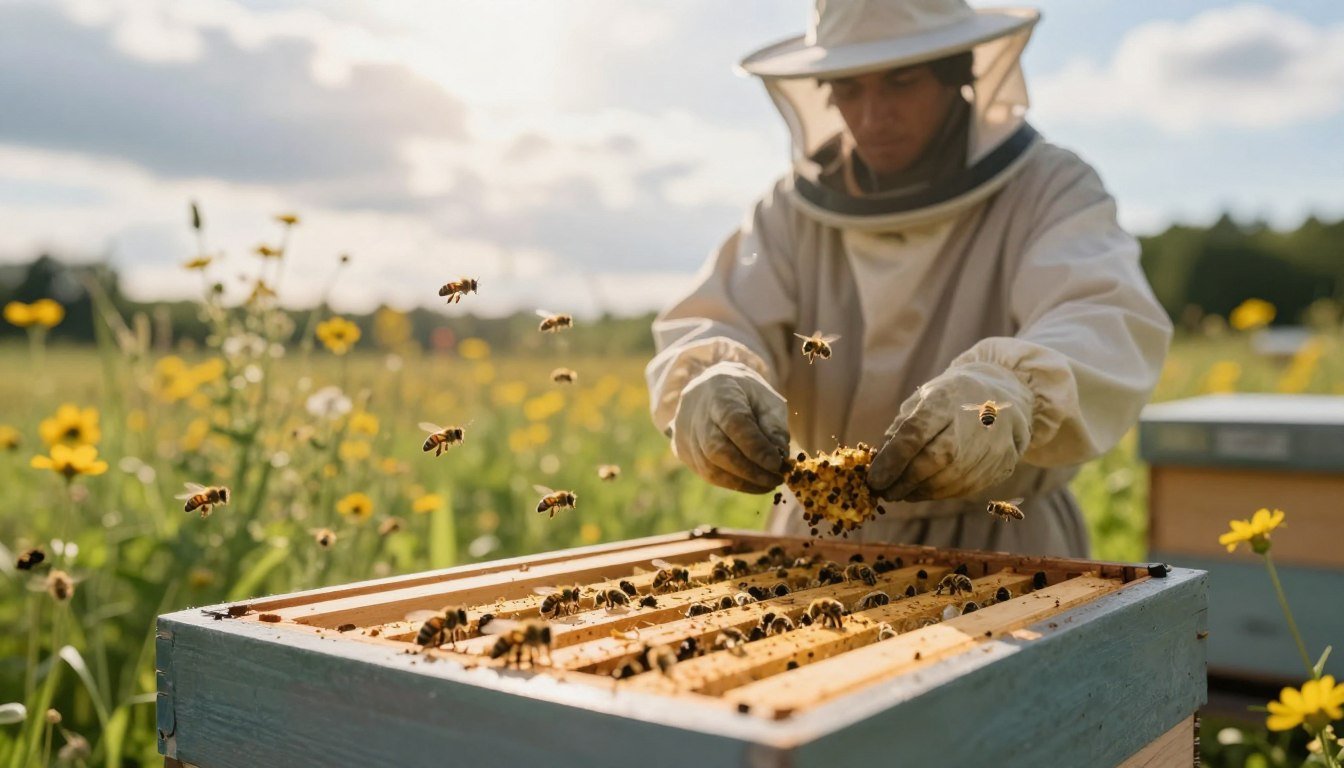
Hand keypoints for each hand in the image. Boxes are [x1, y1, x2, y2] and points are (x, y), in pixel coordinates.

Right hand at [671, 361, 790, 492]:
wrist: (710, 389)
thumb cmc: (746, 395)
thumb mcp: (768, 400)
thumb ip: (775, 427)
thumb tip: (779, 458)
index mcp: (719, 391)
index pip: (734, 422)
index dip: (755, 446)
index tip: (776, 464)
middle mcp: (695, 412)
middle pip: (717, 449)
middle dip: (749, 470)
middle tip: (776, 480)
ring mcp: (684, 433)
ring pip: (709, 467)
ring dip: (742, 481)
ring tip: (768, 483)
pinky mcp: (682, 450)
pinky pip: (706, 473)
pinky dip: (732, 482)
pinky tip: (752, 482)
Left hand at [867, 363, 1031, 501]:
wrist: (1004, 398)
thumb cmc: (952, 399)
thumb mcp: (924, 398)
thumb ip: (901, 428)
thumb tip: (881, 463)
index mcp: (947, 399)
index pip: (915, 433)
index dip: (891, 461)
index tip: (873, 479)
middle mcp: (974, 423)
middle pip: (933, 461)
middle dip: (903, 482)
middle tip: (884, 492)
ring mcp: (993, 446)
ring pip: (948, 481)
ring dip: (919, 492)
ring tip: (901, 492)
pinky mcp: (1002, 465)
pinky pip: (965, 488)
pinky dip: (939, 493)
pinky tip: (925, 490)